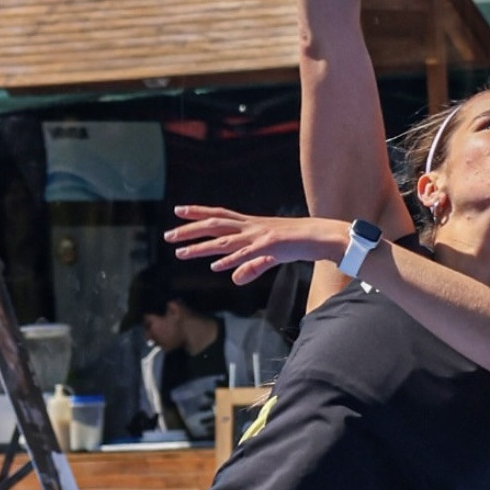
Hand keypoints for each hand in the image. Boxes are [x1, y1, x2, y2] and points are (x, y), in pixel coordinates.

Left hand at [166, 205, 347, 286]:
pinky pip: (247, 254)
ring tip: (181, 252)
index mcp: (250, 225)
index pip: (219, 215)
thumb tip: (233, 278)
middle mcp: (251, 227)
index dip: (198, 212)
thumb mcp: (269, 256)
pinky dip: (231, 260)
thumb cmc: (296, 243)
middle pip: (215, 225)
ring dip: (202, 247)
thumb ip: (250, 267)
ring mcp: (260, 235)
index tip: (178, 211)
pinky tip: (216, 266)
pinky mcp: (271, 246)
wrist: (322, 236)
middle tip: (168, 235)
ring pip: (225, 240)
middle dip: (190, 230)